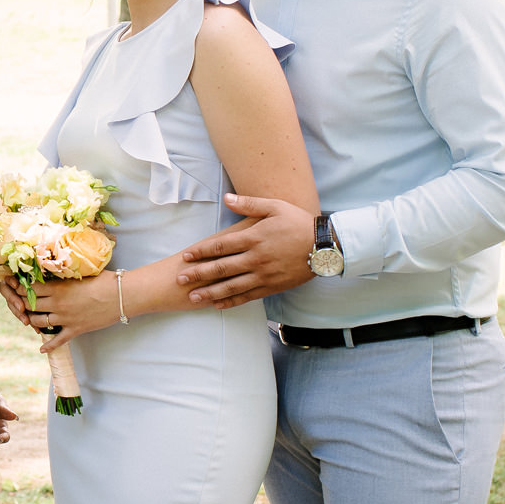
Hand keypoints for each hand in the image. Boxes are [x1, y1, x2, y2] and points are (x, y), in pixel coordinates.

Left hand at [3, 274, 119, 351]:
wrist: (121, 296)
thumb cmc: (104, 280)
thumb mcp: (81, 274)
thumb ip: (65, 275)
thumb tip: (55, 269)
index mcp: (58, 288)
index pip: (31, 288)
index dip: (22, 288)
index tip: (17, 286)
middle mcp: (58, 304)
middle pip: (31, 305)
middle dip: (22, 303)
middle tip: (19, 302)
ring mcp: (66, 319)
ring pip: (39, 322)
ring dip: (32, 320)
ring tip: (29, 318)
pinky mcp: (75, 330)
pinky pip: (57, 340)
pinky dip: (48, 346)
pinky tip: (42, 349)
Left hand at [177, 194, 314, 307]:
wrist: (324, 246)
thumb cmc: (298, 222)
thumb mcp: (275, 206)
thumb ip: (249, 204)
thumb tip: (226, 198)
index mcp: (254, 238)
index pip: (220, 246)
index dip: (201, 252)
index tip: (186, 256)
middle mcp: (256, 258)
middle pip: (221, 268)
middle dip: (199, 274)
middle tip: (180, 279)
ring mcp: (263, 275)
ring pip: (231, 286)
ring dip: (210, 292)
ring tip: (193, 297)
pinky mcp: (272, 287)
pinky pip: (248, 296)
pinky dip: (231, 302)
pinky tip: (218, 305)